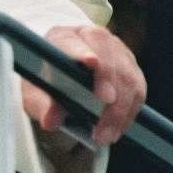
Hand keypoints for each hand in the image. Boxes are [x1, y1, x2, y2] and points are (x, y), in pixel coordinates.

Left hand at [21, 25, 145, 145]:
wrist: (61, 73)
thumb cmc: (46, 80)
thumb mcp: (35, 93)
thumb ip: (41, 104)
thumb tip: (51, 120)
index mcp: (61, 37)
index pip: (72, 41)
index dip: (81, 50)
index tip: (91, 62)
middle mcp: (91, 37)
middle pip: (107, 54)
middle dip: (108, 81)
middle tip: (105, 107)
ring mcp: (115, 50)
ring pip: (127, 74)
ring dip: (120, 108)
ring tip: (105, 134)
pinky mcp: (131, 66)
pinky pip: (138, 89)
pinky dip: (129, 112)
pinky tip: (116, 129)